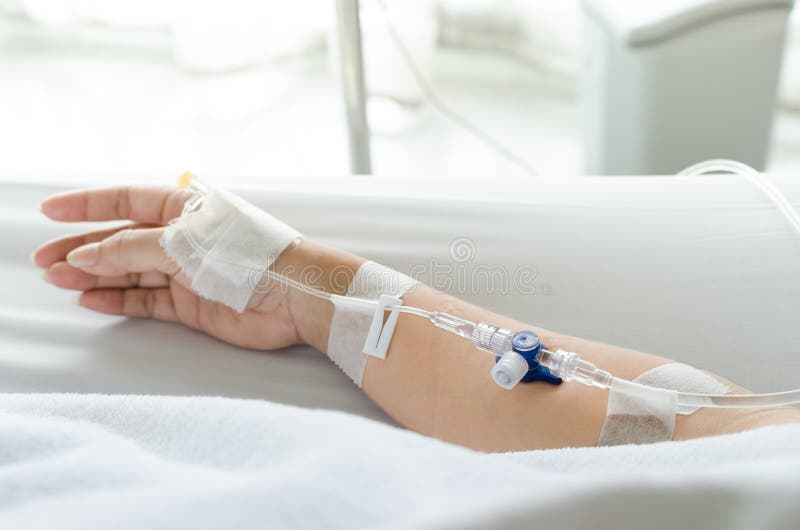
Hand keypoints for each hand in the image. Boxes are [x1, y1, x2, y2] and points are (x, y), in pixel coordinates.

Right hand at [33, 185, 300, 349]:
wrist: (295, 295)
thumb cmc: (247, 254)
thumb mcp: (182, 243)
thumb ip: (131, 249)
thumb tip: (85, 256)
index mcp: (184, 208)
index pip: (126, 200)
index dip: (87, 205)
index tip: (49, 211)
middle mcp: (182, 238)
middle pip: (121, 239)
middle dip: (82, 247)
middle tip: (43, 261)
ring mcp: (186, 272)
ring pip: (129, 272)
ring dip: (94, 276)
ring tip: (57, 281)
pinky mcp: (192, 304)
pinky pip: (146, 301)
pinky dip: (118, 300)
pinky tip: (90, 300)